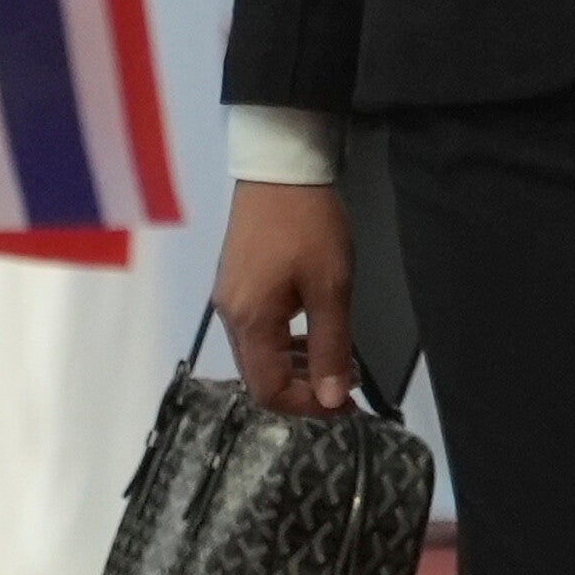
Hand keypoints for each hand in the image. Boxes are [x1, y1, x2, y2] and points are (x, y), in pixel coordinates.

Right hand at [211, 180, 358, 417]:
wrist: (280, 167)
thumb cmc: (309, 226)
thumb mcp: (331, 287)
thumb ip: (331, 347)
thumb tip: (330, 400)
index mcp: (250, 322)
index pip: (268, 390)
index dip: (306, 407)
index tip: (343, 405)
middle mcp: (230, 316)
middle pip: (259, 376)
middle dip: (302, 390)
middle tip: (344, 388)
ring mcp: (230, 298)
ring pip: (259, 355)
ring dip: (296, 367)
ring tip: (336, 361)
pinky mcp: (236, 283)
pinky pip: (258, 331)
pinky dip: (285, 343)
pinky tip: (314, 334)